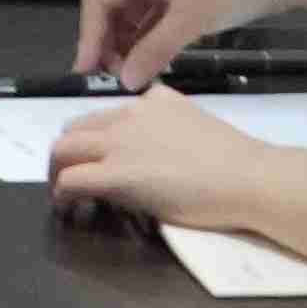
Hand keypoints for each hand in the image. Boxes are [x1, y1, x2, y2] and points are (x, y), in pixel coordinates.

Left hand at [41, 85, 284, 236]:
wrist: (248, 177)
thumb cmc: (236, 160)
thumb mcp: (196, 124)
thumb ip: (169, 127)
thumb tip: (157, 148)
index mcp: (152, 100)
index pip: (106, 114)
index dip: (95, 139)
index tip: (99, 159)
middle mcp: (129, 114)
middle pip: (76, 127)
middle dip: (68, 152)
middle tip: (72, 175)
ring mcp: (119, 142)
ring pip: (64, 149)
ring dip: (57, 170)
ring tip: (63, 193)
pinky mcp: (116, 174)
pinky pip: (72, 179)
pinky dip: (61, 193)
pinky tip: (66, 207)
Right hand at [75, 0, 298, 86]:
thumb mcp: (190, 21)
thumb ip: (152, 52)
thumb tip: (125, 83)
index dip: (89, 37)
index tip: (84, 72)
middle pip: (114, 5)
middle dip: (110, 41)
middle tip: (114, 77)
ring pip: (135, 12)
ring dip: (131, 42)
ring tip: (133, 73)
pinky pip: (155, 13)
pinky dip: (150, 36)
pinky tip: (152, 59)